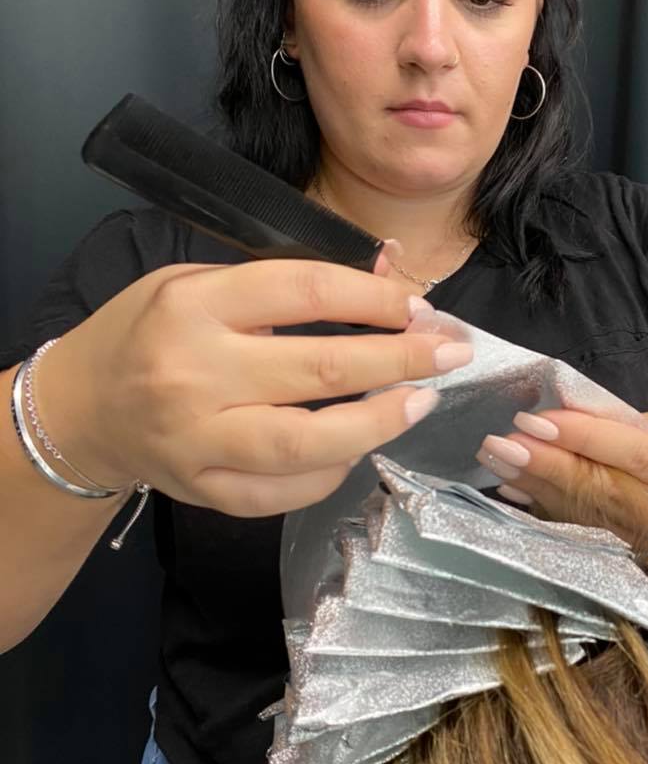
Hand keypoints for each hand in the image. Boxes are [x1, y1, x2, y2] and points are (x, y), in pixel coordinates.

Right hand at [43, 254, 473, 517]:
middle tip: (452, 351)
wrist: (80, 411)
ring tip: (421, 401)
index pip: (306, 291)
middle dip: (403, 358)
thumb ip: (289, 280)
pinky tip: (360, 446)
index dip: (375, 298)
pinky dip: (333, 471)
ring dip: (381, 422)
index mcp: (194, 305)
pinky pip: (286, 492)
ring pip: (310, 443)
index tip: (417, 305)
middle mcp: (195, 373)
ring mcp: (198, 441)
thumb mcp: (201, 282)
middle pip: (322, 368)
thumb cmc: (150, 333)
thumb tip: (389, 271)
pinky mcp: (204, 491)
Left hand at [476, 405, 647, 551]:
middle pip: (608, 495)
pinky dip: (550, 515)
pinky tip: (516, 495)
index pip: (636, 457)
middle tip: (499, 443)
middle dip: (548, 467)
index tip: (534, 419)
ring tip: (496, 462)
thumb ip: (638, 427)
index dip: (584, 438)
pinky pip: (593, 540)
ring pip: (593, 522)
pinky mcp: (647, 572)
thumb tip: (572, 415)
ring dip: (539, 490)